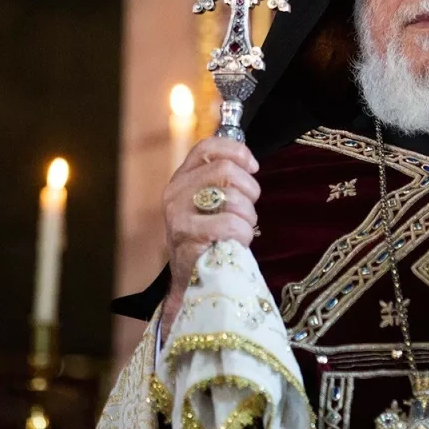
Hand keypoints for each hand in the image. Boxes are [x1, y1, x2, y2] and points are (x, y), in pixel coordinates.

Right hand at [160, 137, 259, 330]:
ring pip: (233, 197)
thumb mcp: (210, 204)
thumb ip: (222, 181)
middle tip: (248, 209)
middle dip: (249, 190)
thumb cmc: (208, 240)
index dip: (236, 151)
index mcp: (182, 179)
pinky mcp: (188, 236)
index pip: (207, 148)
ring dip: (248, 216)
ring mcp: (178, 214)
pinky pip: (231, 224)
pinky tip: (237, 243)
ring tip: (240, 230)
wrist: (191, 281)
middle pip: (226, 170)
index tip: (253, 166)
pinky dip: (243, 234)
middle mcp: (175, 192)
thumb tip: (249, 162)